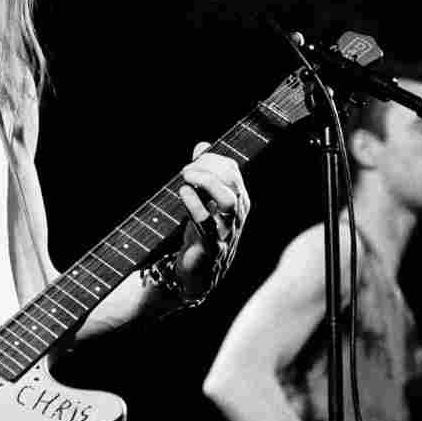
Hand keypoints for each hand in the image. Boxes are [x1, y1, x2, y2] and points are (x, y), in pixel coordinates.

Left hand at [175, 141, 250, 297]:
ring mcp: (226, 231)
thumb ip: (204, 173)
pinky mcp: (212, 247)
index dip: (210, 159)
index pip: (231, 169)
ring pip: (228, 200)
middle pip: (232, 180)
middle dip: (207, 168)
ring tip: (186, 178)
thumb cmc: (202, 233)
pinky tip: (183, 193)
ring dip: (206, 183)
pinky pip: (208, 225)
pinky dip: (195, 205)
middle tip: (185, 169)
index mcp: (238, 201)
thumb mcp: (203, 201)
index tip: (192, 160)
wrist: (199, 274)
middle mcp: (236, 214)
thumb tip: (202, 146)